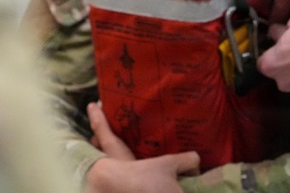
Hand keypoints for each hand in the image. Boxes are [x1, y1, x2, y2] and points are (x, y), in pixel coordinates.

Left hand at [85, 102, 200, 192]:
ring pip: (102, 157)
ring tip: (117, 146)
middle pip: (98, 145)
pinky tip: (126, 166)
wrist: (132, 192)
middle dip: (100, 137)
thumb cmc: (142, 180)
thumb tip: (196, 159)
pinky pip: (110, 168)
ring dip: (106, 152)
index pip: (102, 130)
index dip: (97, 117)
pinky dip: (114, 164)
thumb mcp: (167, 166)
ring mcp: (109, 171)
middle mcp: (109, 160)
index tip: (92, 104)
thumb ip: (183, 160)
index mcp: (115, 151)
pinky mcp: (112, 178)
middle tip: (109, 128)